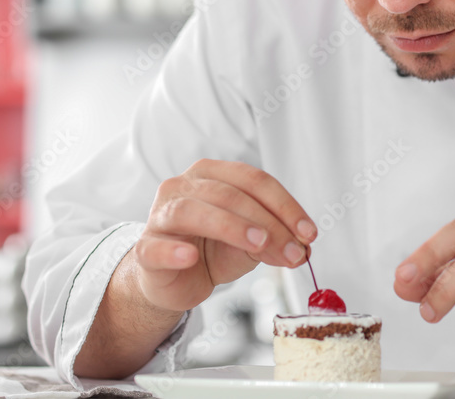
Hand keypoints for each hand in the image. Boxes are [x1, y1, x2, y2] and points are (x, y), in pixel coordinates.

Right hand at [133, 159, 317, 313]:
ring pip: (193, 211)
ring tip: (258, 245)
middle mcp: (183, 186)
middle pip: (230, 194)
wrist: (175, 281)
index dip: (286, 205)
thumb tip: (302, 250)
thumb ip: (273, 241)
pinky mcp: (145, 248)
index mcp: (213, 174)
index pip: (254, 180)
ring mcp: (160, 214)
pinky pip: (155, 246)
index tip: (309, 233)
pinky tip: (190, 257)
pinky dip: (174, 250)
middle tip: (293, 251)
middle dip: (268, 224)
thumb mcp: (250, 244)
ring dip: (231, 226)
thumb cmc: (212, 251)